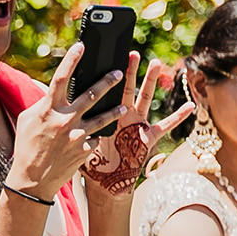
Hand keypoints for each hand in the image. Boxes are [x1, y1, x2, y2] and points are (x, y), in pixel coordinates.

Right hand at [6, 42, 123, 199]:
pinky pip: (96, 138)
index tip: (81, 46)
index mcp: (48, 109)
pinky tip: (95, 138)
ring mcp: (77, 135)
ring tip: (124, 104)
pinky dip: (96, 137)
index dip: (71, 60)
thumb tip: (53, 90)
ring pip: (103, 117)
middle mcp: (64, 120)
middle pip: (91, 95)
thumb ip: (43, 104)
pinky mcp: (85, 150)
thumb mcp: (28, 120)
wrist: (32, 179)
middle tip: (120, 71)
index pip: (60, 78)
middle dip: (107, 81)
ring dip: (115, 110)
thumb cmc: (27, 145)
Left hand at [80, 54, 189, 199]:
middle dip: (128, 69)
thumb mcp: (75, 134)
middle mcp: (121, 115)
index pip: (104, 88)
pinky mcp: (147, 137)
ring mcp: (136, 124)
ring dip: (150, 81)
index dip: (104, 73)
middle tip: (130, 52)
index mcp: (104, 113)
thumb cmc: (90, 161)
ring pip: (143, 98)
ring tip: (155, 63)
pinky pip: (166, 126)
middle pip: (125, 87)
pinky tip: (190, 106)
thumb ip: (67, 115)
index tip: (104, 56)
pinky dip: (178, 116)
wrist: (104, 182)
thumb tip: (46, 94)